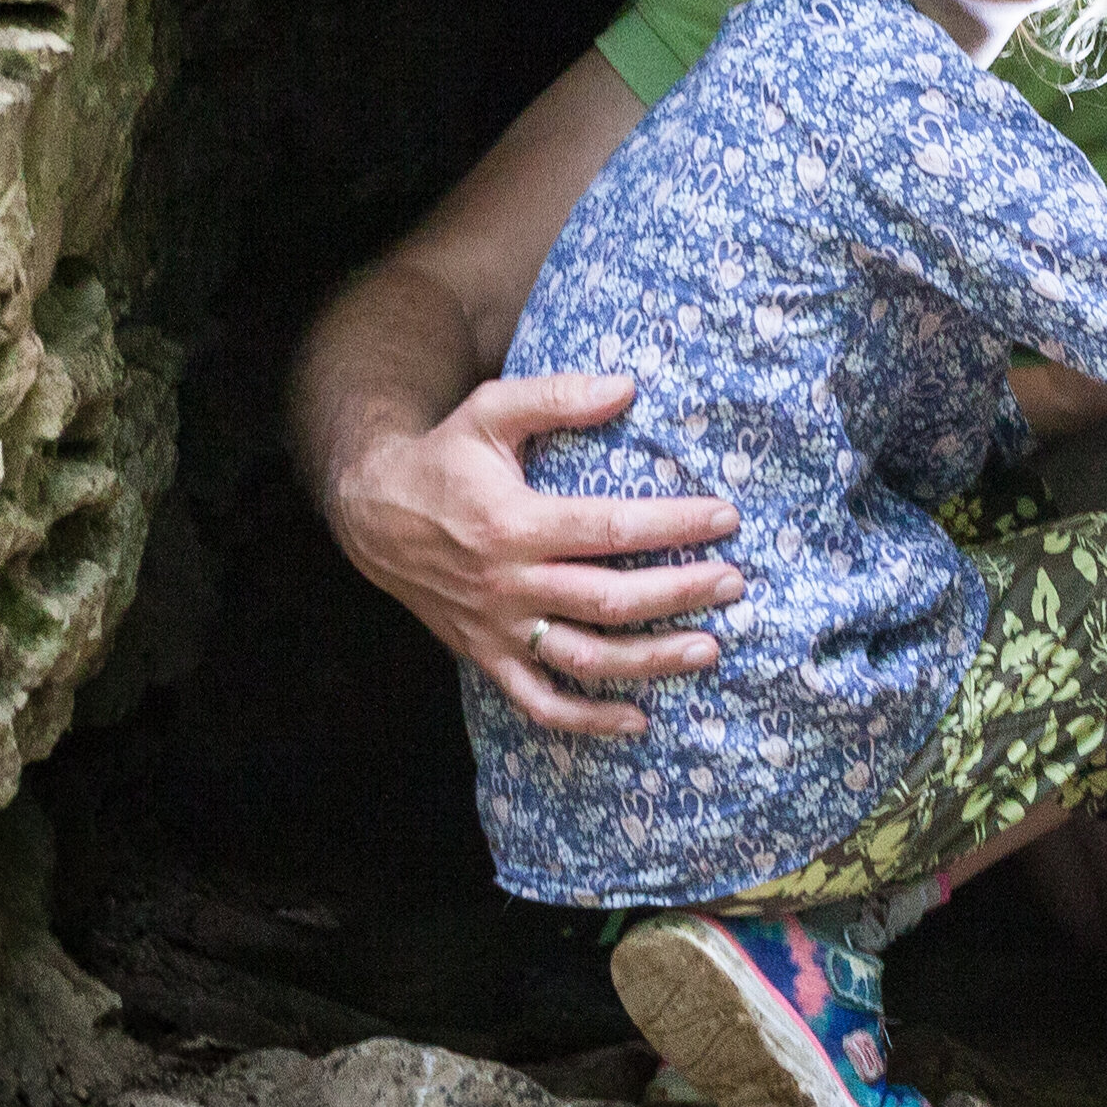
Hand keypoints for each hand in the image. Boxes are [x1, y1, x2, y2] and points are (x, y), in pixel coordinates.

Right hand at [327, 372, 741, 738]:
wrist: (372, 515)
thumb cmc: (444, 458)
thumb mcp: (490, 411)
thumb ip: (557, 396)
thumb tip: (626, 386)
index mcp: (515, 522)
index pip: (608, 529)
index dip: (671, 526)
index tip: (724, 517)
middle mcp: (509, 584)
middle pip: (608, 600)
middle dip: (679, 593)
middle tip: (734, 583)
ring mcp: (499, 629)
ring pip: (584, 659)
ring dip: (651, 661)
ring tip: (708, 649)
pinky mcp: (486, 657)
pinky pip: (539, 703)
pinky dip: (587, 720)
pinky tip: (637, 719)